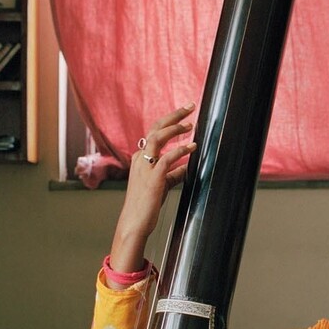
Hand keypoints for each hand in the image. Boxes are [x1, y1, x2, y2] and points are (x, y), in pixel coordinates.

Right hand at [109, 104, 196, 272]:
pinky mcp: (153, 177)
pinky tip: (192, 147)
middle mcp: (141, 158)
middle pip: (156, 128)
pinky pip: (166, 158)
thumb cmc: (148, 204)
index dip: (170, 122)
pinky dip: (180, 150)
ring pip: (158, 137)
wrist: (135, 221)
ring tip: (191, 125)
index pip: (155, 132)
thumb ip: (173, 174)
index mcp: (141, 158)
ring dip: (175, 128)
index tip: (186, 115)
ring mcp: (145, 166)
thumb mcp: (162, 185)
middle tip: (190, 106)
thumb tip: (186, 167)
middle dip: (174, 116)